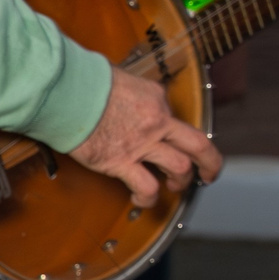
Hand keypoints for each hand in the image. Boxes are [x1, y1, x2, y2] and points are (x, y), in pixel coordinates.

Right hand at [69, 69, 221, 208]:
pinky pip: (146, 185)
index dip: (172, 129)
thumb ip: (134, 95)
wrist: (67, 92)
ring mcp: (141, 143)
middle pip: (198, 144)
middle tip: (209, 173)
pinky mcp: (121, 161)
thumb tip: (130, 103)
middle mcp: (156, 121)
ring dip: (181, 181)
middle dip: (210, 161)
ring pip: (179, 167)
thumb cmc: (87, 82)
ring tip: (175, 186)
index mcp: (156, 98)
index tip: (171, 138)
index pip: (175, 117)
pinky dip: (148, 197)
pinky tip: (143, 199)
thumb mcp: (122, 80)